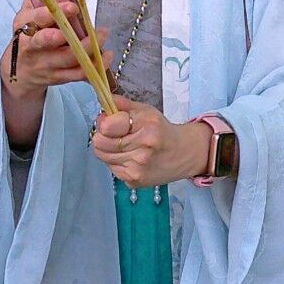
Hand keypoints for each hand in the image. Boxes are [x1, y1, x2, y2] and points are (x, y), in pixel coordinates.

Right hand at [1, 0, 110, 98]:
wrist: (19, 72)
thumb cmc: (26, 38)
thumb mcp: (25, 16)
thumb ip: (37, 0)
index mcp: (25, 27)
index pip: (38, 19)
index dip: (55, 12)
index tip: (73, 7)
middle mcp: (33, 47)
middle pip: (49, 42)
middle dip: (69, 34)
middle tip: (89, 26)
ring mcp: (46, 64)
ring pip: (68, 58)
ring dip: (89, 47)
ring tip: (103, 35)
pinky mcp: (58, 77)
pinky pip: (78, 74)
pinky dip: (95, 65)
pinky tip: (106, 55)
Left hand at [92, 96, 211, 187]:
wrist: (184, 154)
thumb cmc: (163, 130)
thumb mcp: (146, 110)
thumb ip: (122, 104)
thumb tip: (104, 102)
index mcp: (146, 127)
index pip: (107, 127)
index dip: (103, 122)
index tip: (107, 119)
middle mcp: (142, 150)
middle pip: (100, 143)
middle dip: (102, 135)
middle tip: (113, 132)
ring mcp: (137, 169)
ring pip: (102, 156)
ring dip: (107, 148)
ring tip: (122, 144)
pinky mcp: (134, 181)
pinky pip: (110, 168)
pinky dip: (115, 161)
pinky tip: (128, 156)